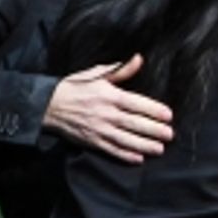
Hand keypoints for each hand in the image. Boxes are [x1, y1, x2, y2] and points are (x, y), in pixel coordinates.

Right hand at [42, 55, 172, 162]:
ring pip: (126, 139)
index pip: (137, 103)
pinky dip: (125, 155)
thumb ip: (120, 70)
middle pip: (135, 123)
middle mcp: (106, 113)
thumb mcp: (96, 74)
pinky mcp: (92, 142)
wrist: (47, 105)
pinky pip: (111, 150)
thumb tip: (139, 59)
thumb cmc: (74, 87)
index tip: (168, 116)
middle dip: (154, 130)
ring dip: (144, 145)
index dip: (154, 110)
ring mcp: (99, 129)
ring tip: (159, 149)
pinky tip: (138, 158)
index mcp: (109, 95)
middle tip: (169, 135)